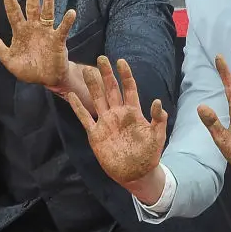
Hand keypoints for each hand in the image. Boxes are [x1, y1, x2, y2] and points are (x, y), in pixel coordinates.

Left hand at [0, 0, 75, 92]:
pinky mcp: (58, 40)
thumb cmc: (28, 69)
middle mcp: (33, 27)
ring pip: (47, 11)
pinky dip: (67, 21)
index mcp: (20, 31)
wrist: (47, 79)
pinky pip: (62, 29)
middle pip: (32, 5)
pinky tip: (70, 12)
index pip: (13, 11)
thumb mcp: (9, 60)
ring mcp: (47, 32)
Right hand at [68, 55, 167, 185]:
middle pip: (111, 90)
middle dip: (106, 74)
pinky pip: (85, 118)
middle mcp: (118, 114)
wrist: (136, 173)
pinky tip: (72, 96)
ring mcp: (106, 123)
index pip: (129, 89)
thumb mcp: (157, 136)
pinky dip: (78, 107)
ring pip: (97, 99)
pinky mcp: (96, 134)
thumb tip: (157, 101)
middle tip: (101, 58)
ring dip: (93, 86)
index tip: (120, 61)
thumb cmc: (149, 155)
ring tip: (87, 71)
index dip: (125, 75)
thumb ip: (158, 119)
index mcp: (133, 112)